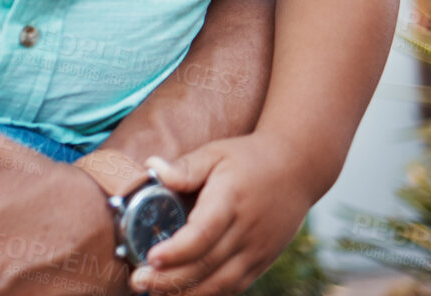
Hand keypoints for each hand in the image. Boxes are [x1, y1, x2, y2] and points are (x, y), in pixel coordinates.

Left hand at [131, 134, 308, 295]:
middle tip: (138, 282)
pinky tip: (182, 293)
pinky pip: (235, 285)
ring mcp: (258, 250)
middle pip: (208, 264)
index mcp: (230, 201)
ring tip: (154, 293)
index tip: (151, 258)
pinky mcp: (262, 261)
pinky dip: (209, 293)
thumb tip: (152, 167)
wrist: (297, 170)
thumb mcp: (215, 153)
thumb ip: (185, 166)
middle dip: (170, 279)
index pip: (203, 233)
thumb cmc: (248, 158)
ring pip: (221, 283)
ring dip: (187, 293)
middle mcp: (246, 231)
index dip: (177, 250)